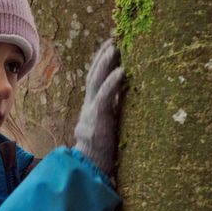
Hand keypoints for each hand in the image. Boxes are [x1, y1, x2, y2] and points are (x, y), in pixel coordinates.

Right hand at [73, 38, 123, 175]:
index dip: (100, 64)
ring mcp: (92, 112)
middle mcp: (89, 107)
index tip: (109, 47)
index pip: (94, 81)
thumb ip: (110, 114)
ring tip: (115, 48)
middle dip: (102, 57)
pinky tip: (121, 71)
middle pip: (93, 76)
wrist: (91, 170)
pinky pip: (105, 97)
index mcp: (91, 109)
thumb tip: (122, 101)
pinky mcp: (98, 120)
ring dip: (105, 63)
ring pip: (96, 82)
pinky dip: (113, 83)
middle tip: (112, 40)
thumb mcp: (106, 129)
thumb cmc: (102, 153)